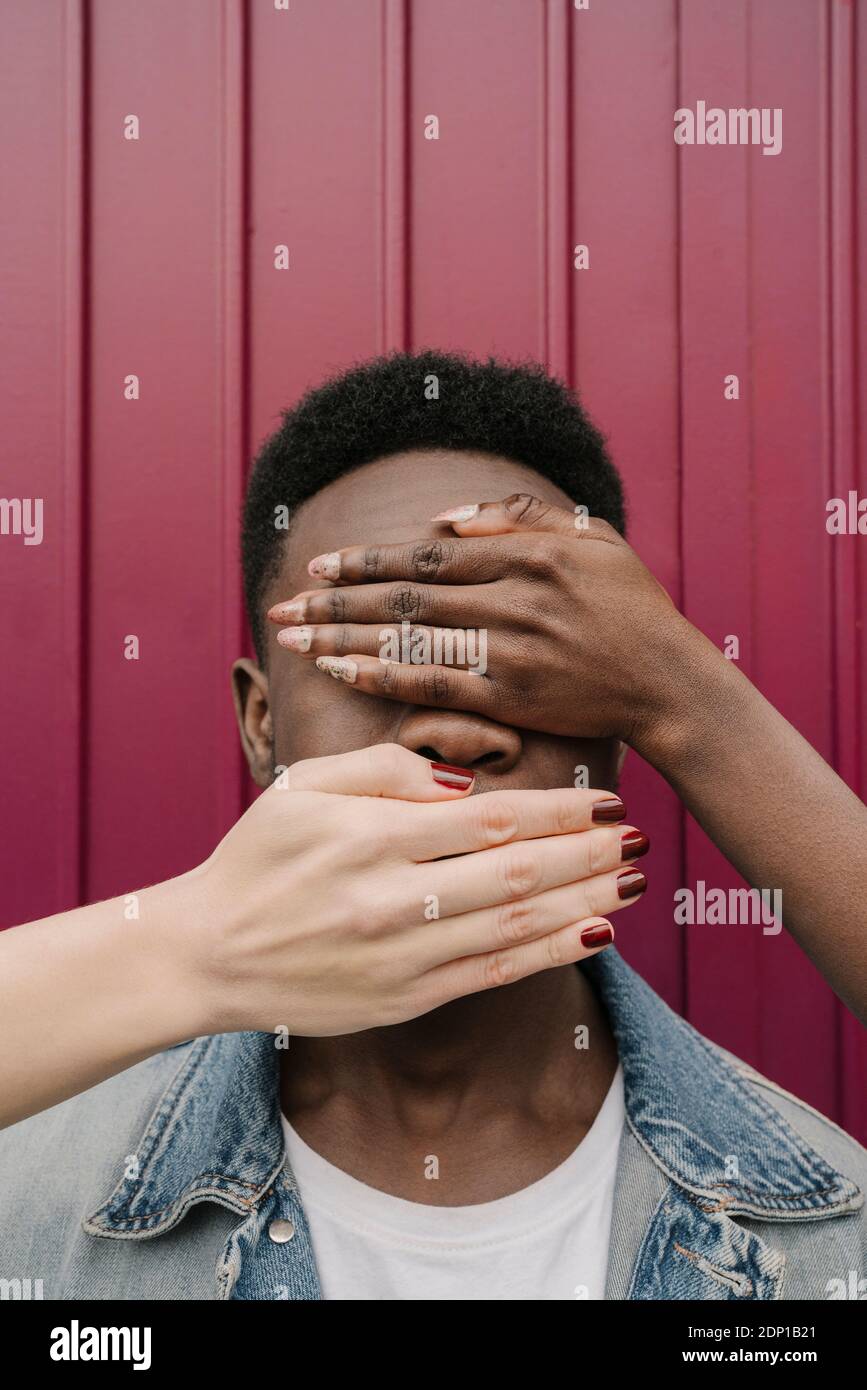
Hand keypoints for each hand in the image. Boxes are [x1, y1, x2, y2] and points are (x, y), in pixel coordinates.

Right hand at [186, 742, 647, 1036]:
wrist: (209, 955)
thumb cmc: (258, 860)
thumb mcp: (301, 786)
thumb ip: (384, 769)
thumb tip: (465, 784)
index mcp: (371, 836)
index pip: (490, 819)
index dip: (558, 811)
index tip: (605, 801)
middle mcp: (394, 898)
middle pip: (519, 872)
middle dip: (589, 854)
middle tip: (638, 839)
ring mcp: (404, 956)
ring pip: (518, 927)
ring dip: (586, 902)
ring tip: (634, 883)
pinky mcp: (406, 999)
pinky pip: (494, 975)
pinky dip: (550, 954)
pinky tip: (593, 933)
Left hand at [267, 493, 694, 746]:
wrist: (670, 681)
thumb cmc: (632, 606)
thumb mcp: (591, 537)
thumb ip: (519, 516)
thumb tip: (443, 519)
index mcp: (527, 554)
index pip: (426, 554)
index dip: (365, 560)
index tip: (317, 566)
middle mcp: (512, 597)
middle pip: (403, 594)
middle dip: (334, 600)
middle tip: (280, 607)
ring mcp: (509, 650)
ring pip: (408, 637)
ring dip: (344, 636)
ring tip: (292, 640)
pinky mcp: (511, 697)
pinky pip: (433, 683)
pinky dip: (383, 675)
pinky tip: (341, 671)